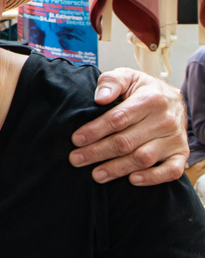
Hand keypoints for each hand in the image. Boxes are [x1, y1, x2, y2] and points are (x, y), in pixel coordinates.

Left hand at [69, 67, 188, 185]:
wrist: (174, 101)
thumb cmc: (144, 90)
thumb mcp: (127, 77)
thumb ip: (111, 82)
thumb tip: (100, 98)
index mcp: (150, 99)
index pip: (117, 119)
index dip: (94, 131)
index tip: (76, 139)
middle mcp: (164, 120)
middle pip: (126, 142)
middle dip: (97, 152)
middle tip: (76, 159)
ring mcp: (174, 139)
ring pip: (143, 159)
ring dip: (117, 169)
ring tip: (95, 174)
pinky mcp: (181, 154)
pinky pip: (171, 171)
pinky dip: (152, 178)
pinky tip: (132, 180)